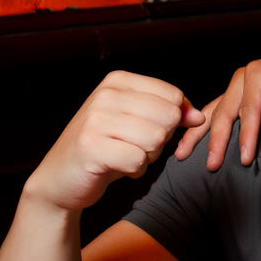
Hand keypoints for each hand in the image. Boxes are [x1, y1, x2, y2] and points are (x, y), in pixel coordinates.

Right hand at [23, 71, 203, 213]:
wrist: (60, 178)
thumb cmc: (106, 148)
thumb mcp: (137, 122)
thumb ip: (169, 114)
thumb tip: (199, 116)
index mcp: (116, 81)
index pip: (172, 95)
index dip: (174, 119)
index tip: (151, 130)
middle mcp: (105, 95)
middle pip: (168, 116)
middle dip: (161, 140)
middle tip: (136, 146)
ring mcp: (95, 120)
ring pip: (156, 138)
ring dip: (148, 156)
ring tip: (126, 155)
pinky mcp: (91, 147)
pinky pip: (138, 160)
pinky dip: (135, 170)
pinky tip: (117, 167)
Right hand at [174, 52, 260, 169]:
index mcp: (257, 73)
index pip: (249, 110)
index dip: (246, 136)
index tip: (246, 158)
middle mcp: (241, 78)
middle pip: (224, 112)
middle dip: (216, 140)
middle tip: (212, 164)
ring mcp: (235, 85)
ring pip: (212, 111)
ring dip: (197, 133)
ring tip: (181, 154)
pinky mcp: (235, 93)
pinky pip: (216, 110)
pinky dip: (202, 126)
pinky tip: (190, 140)